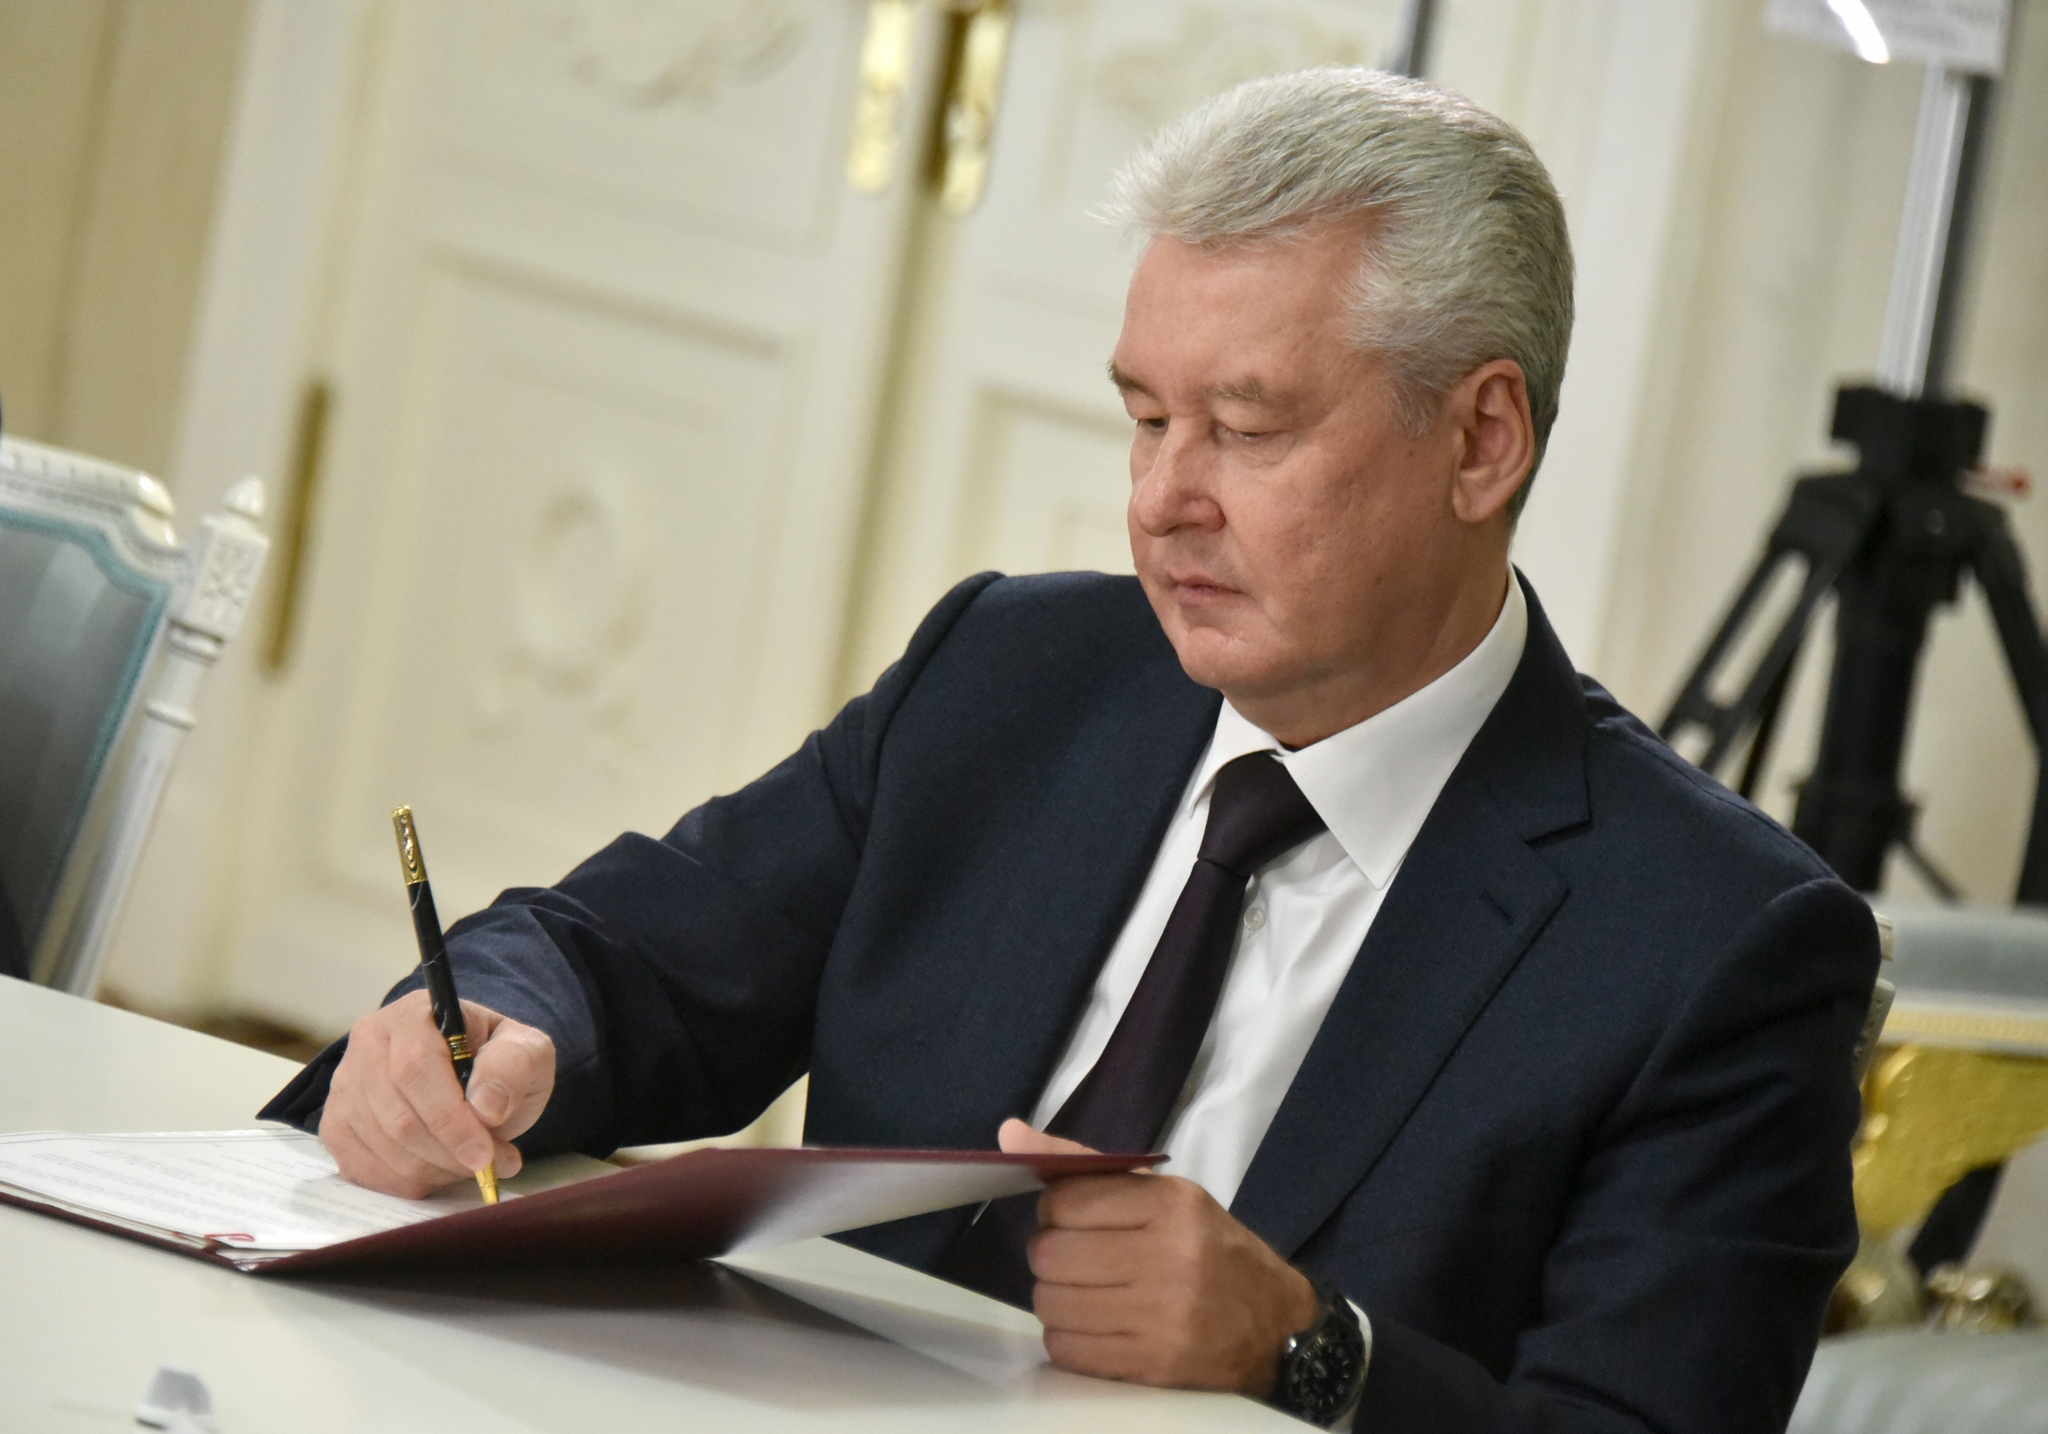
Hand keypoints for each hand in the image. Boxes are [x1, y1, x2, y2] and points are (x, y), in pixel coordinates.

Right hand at [319, 989, 554, 1197]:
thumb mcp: (527, 1052)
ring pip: (381, 1147)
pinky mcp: (336, 1125)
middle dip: (448, 1153)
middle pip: (397, 1116)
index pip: (416, 1068)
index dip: (450, 1119)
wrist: (472, 1077)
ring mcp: (345, 1085)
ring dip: (434, 1170)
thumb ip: (515, 1066)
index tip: (484, 1153)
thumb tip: (487, 1106)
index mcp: (413, 1014)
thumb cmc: (497, 1063)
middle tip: (489, 1165)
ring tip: (471, 1165)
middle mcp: (368, 1043)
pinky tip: (438, 1171)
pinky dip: (406, 1182)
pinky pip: (363, 1169)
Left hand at [998, 1118, 1317, 1395]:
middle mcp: (1169, 1257)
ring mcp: (1162, 1317)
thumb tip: (1009, 1135)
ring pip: (1051, 1303)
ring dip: (1057, 1298)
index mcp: (1172, 1204)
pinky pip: (1067, 1349)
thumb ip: (1085, 1166)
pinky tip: (1097, 1324)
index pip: (1065, 1200)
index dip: (1056, 1210)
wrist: (1276, 1327)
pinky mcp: (1153, 1365)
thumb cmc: (1213, 1251)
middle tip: (1079, 1259)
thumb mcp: (1165, 1196)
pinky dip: (1068, 1337)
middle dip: (1052, 1255)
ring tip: (1088, 1292)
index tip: (1075, 1219)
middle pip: (1051, 1254)